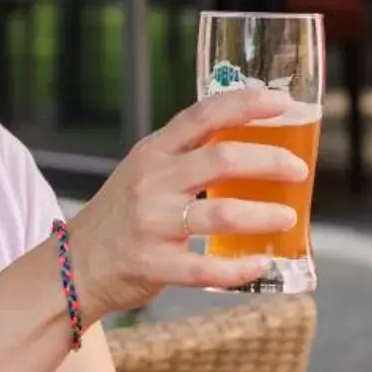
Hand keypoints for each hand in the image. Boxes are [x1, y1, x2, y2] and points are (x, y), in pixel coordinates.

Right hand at [65, 88, 310, 315]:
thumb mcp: (146, 171)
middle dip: (270, 160)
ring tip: (288, 217)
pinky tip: (260, 264)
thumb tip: (256, 140)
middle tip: (299, 169)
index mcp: (155, 152)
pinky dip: (240, 267)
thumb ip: (189, 155)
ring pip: (222, 213)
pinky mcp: (153, 264)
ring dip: (264, 215)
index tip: (283, 102)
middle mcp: (152, 182)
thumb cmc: (124, 215)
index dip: (247, 104)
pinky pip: (207, 268)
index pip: (204, 114)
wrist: (72, 266)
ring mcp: (151, 224)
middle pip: (222, 159)